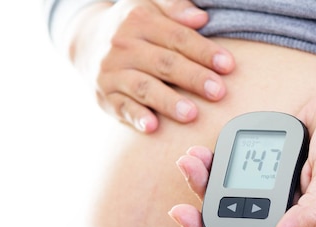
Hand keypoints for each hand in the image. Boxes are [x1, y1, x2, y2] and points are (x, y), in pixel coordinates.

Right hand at [65, 0, 234, 131]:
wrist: (86, 43)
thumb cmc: (133, 27)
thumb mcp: (151, 6)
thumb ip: (176, 7)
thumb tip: (201, 18)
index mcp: (140, 21)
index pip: (178, 37)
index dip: (204, 52)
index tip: (228, 65)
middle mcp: (123, 46)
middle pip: (164, 63)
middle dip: (193, 78)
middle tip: (218, 92)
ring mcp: (113, 73)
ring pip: (144, 87)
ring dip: (168, 101)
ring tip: (191, 113)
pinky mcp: (106, 97)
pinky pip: (122, 108)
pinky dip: (137, 117)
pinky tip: (154, 126)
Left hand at [169, 84, 315, 226]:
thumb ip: (312, 212)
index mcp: (306, 224)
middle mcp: (288, 211)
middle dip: (206, 224)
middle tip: (179, 210)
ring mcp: (278, 187)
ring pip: (234, 198)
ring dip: (206, 188)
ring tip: (189, 165)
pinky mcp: (272, 164)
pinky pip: (239, 172)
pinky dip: (218, 166)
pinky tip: (204, 153)